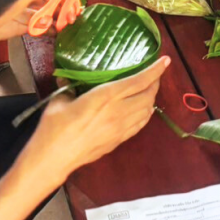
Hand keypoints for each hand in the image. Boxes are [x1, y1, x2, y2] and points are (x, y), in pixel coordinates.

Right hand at [20, 57, 169, 184]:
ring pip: (147, 110)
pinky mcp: (119, 140)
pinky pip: (140, 124)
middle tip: (154, 74)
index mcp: (106, 97)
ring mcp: (121, 128)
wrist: (54, 158)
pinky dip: (146, 113)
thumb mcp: (60, 100)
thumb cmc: (54, 127)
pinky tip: (142, 109)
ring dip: (151, 98)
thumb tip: (68, 78)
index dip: (155, 70)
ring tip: (148, 89)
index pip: (139, 81)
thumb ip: (69, 87)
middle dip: (155, 83)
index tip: (165, 60)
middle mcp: (119, 112)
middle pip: (148, 95)